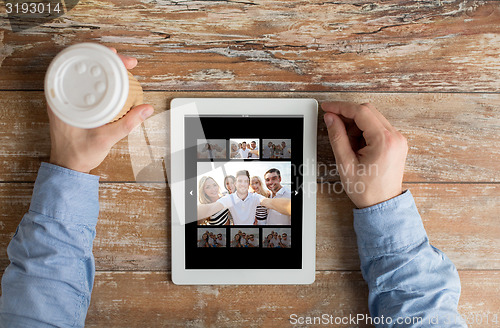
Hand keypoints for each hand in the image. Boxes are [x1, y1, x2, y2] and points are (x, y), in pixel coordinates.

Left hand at [48, 48, 153, 173]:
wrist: (68, 167)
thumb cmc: (78, 154)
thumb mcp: (106, 139)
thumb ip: (127, 124)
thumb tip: (146, 109)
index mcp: (63, 100)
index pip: (81, 67)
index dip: (103, 57)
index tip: (120, 58)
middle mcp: (62, 96)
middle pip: (84, 66)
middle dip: (108, 60)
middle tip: (128, 62)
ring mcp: (66, 100)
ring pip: (86, 74)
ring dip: (105, 69)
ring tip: (122, 67)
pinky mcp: (73, 105)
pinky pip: (86, 85)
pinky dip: (100, 80)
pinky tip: (111, 81)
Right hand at [322, 102, 407, 207]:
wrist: (383, 205)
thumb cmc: (367, 190)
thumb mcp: (345, 163)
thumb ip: (337, 137)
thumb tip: (330, 118)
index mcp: (384, 141)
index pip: (361, 112)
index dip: (341, 107)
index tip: (327, 107)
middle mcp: (395, 137)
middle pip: (368, 111)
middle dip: (347, 115)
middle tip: (332, 122)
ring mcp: (398, 139)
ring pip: (372, 118)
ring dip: (355, 124)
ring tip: (347, 144)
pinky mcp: (396, 142)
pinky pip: (378, 127)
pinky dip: (364, 130)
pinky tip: (356, 145)